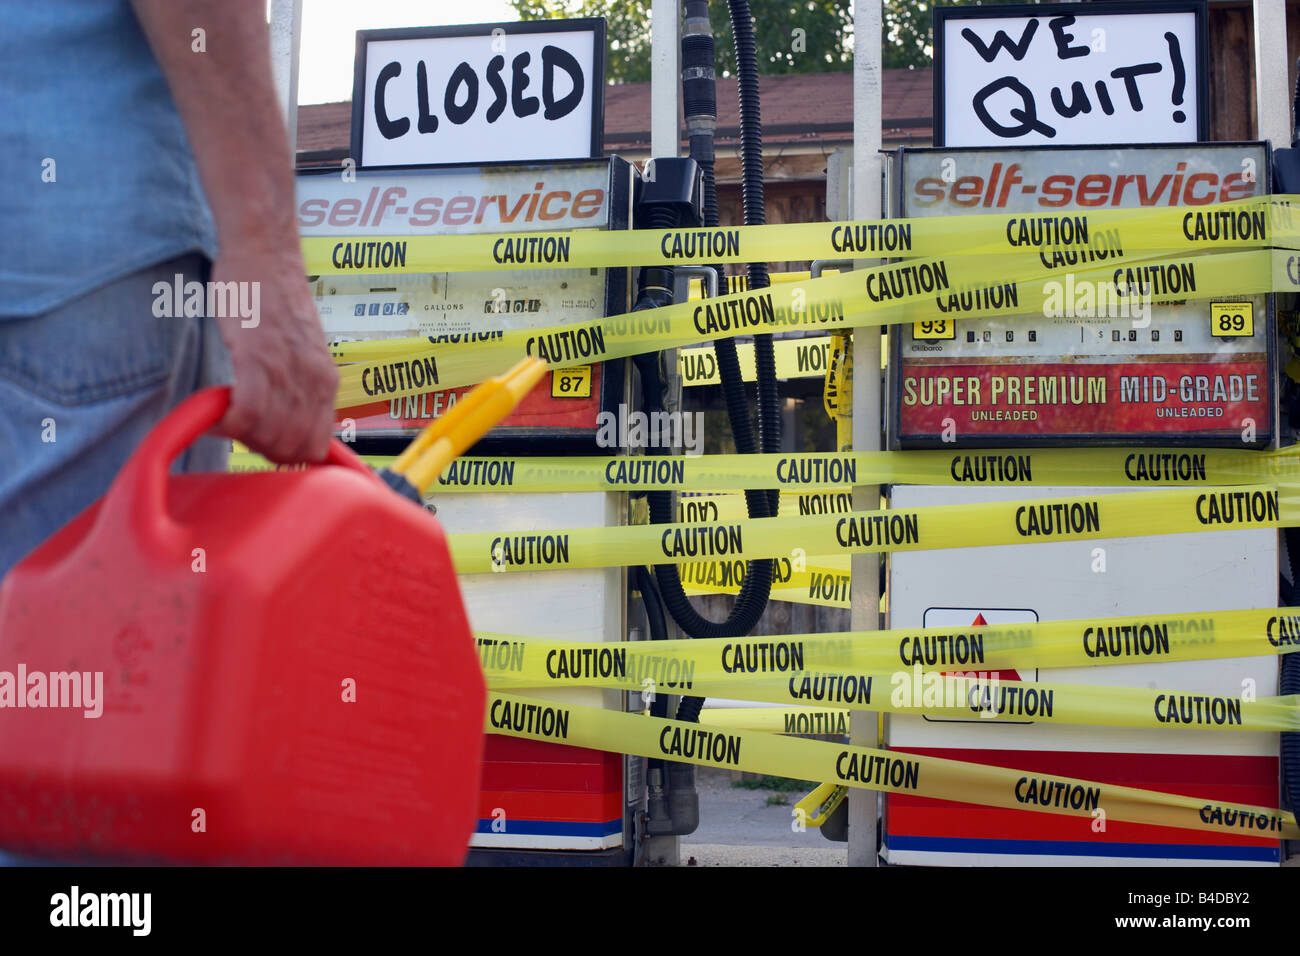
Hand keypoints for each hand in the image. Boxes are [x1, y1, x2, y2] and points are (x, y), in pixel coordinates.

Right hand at [209, 248, 338, 462]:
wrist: (264, 255)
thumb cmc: (274, 301)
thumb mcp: (302, 352)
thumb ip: (300, 386)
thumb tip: (287, 424)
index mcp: (328, 382)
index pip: (316, 448)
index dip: (286, 456)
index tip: (261, 443)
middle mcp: (314, 380)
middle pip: (291, 448)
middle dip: (261, 451)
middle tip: (238, 433)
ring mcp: (288, 370)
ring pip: (269, 436)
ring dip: (242, 438)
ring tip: (225, 420)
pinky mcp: (258, 356)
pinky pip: (248, 412)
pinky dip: (229, 423)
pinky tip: (216, 413)